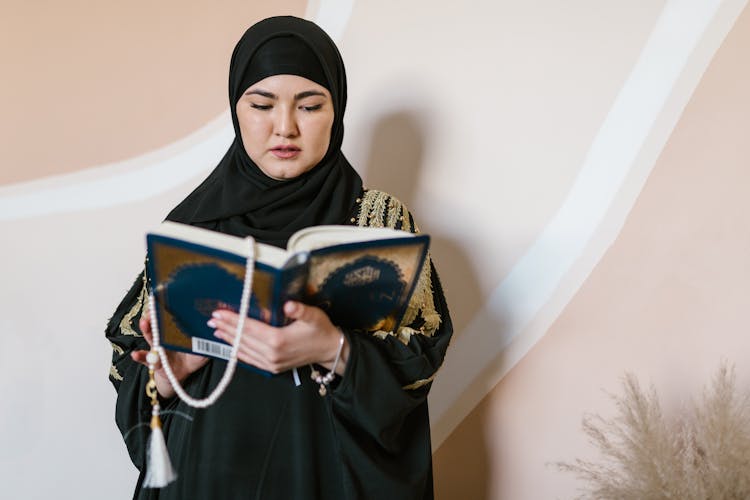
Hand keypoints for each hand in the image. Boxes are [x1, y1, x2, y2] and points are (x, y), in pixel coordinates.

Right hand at [131, 306, 208, 397]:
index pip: (172, 316)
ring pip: (150, 336)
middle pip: (158, 322)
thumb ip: (210, 340)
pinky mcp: (154, 361)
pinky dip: (140, 356)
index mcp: (177, 332)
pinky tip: (136, 354)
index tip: (167, 298)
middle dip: (155, 313)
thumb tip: (219, 330)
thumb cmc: (191, 359)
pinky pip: (145, 359)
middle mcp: (165, 337)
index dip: (168, 307)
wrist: (181, 375)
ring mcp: (158, 348)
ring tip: (144, 322)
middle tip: (154, 307)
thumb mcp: (203, 348)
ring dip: (147, 329)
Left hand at [211, 301, 348, 374]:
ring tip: (216, 330)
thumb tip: (288, 305)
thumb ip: (300, 310)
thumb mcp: (313, 315)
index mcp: (279, 340)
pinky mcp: (272, 368)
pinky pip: (250, 360)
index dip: (233, 320)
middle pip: (243, 339)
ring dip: (229, 340)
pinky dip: (238, 351)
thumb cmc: (321, 330)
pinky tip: (230, 345)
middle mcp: (272, 354)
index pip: (249, 328)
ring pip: (243, 351)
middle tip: (211, 319)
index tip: (219, 313)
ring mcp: (271, 364)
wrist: (329, 350)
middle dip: (226, 328)